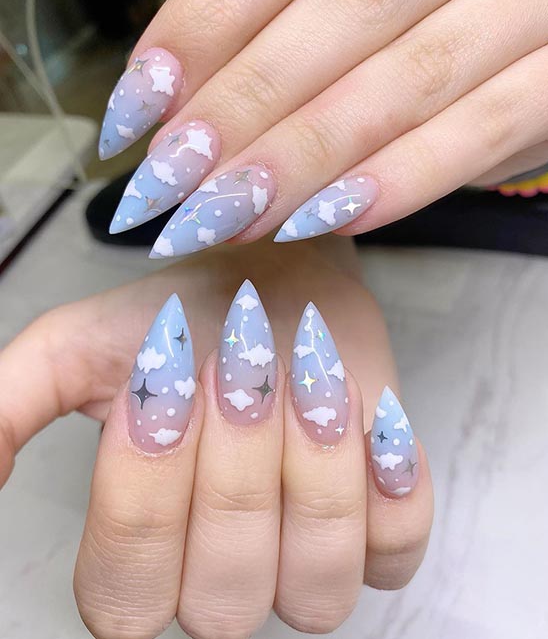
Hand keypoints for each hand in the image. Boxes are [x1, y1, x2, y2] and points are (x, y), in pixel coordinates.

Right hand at [0, 239, 432, 637]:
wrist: (277, 283)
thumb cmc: (183, 317)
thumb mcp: (81, 345)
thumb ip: (13, 403)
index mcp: (148, 540)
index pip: (124, 595)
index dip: (143, 494)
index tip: (162, 391)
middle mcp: (226, 565)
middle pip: (224, 598)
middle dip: (233, 472)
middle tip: (238, 371)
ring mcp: (310, 553)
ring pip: (317, 592)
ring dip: (313, 473)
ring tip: (311, 382)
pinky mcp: (383, 525)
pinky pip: (396, 556)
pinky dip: (392, 490)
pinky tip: (369, 418)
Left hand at [98, 0, 547, 253]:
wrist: (540, 35)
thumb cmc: (435, 18)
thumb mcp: (358, 3)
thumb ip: (280, 31)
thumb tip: (178, 102)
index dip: (199, 33)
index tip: (139, 111)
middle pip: (340, 18)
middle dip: (243, 108)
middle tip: (173, 184)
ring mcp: (527, 5)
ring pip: (407, 79)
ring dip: (307, 155)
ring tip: (231, 215)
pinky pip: (485, 130)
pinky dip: (404, 178)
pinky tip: (330, 219)